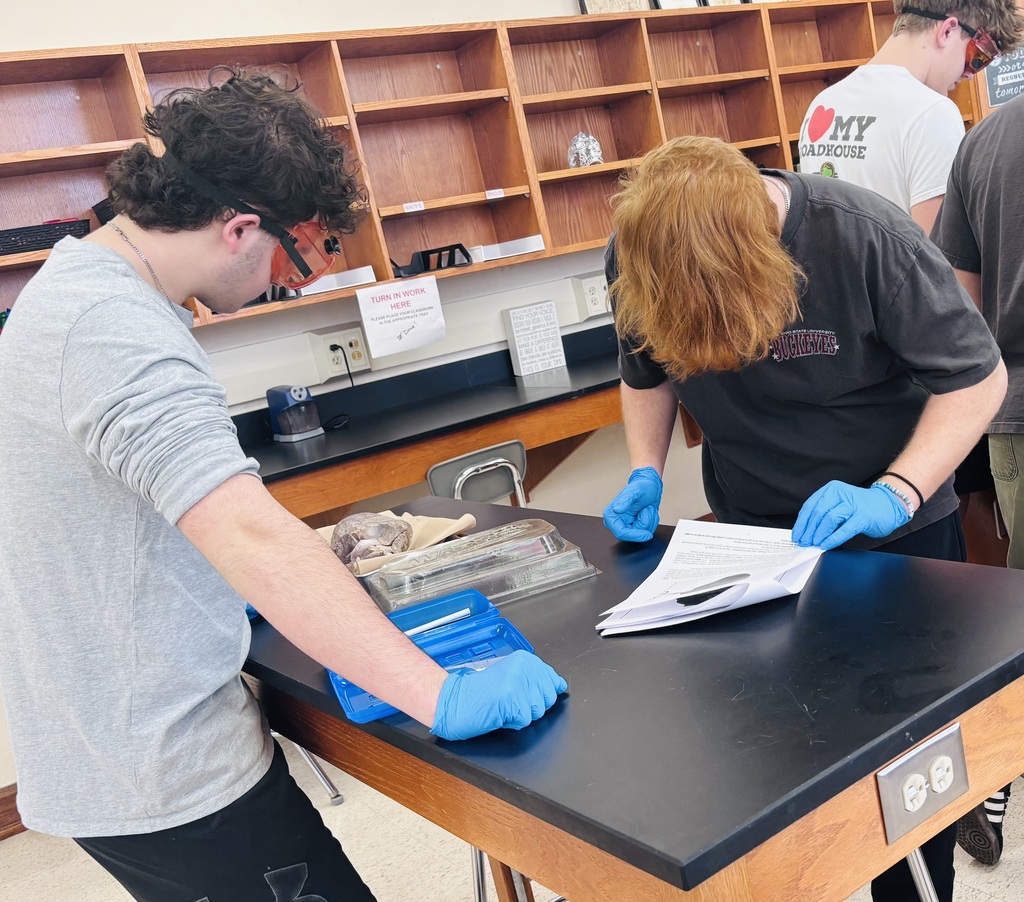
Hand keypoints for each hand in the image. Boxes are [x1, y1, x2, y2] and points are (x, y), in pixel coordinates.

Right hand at [430, 650, 567, 740]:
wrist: (456, 700)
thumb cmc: (481, 692)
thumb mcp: (511, 676)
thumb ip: (536, 679)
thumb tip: (560, 686)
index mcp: (525, 659)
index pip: (553, 680)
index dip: (539, 694)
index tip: (522, 693)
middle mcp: (524, 667)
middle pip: (548, 699)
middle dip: (531, 706)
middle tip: (509, 700)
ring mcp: (519, 683)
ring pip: (538, 712)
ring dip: (521, 715)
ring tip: (503, 705)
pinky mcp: (512, 700)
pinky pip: (524, 721)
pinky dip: (512, 722)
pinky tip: (499, 712)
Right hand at [603, 467, 663, 541]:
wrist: (650, 486)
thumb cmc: (642, 486)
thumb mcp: (635, 490)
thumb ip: (625, 499)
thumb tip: (616, 509)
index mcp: (611, 514)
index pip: (621, 533)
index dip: (634, 535)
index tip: (646, 534)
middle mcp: (616, 521)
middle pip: (632, 535)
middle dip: (644, 523)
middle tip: (647, 509)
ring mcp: (625, 524)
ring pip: (640, 534)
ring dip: (649, 521)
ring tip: (647, 508)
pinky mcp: (634, 526)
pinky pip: (645, 531)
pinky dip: (651, 522)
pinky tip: (648, 512)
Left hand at [792, 481, 910, 550]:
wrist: (888, 504)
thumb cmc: (861, 507)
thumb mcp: (839, 504)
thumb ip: (824, 513)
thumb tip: (807, 531)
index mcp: (831, 489)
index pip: (810, 506)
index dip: (801, 522)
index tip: (796, 534)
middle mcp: (840, 494)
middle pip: (817, 513)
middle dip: (808, 530)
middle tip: (803, 542)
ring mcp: (852, 504)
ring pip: (829, 519)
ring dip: (819, 534)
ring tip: (814, 544)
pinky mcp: (863, 516)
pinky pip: (844, 529)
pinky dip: (833, 538)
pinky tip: (826, 545)